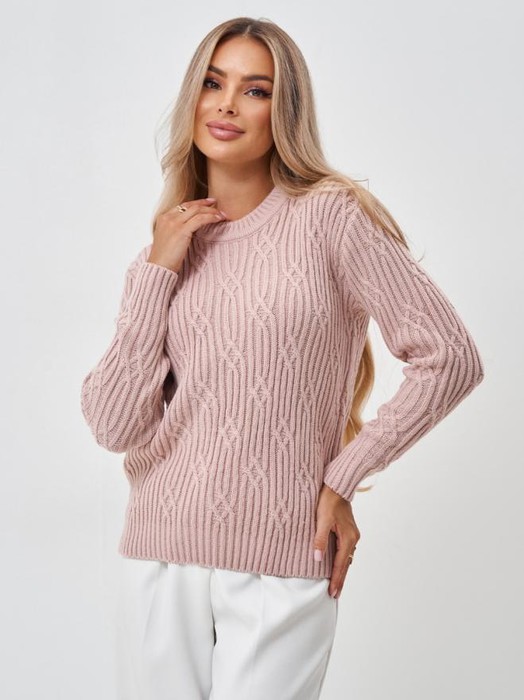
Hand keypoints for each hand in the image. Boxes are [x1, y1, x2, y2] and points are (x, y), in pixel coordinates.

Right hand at [148, 197, 226, 272]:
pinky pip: (200, 219)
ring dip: (211, 211)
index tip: (208, 203)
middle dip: (206, 204)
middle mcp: (168, 217)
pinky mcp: (181, 231)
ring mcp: (174, 223)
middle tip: (217, 204)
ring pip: (196, 210)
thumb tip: (190, 229)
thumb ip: (177, 230)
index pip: (183, 205)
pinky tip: (218, 219)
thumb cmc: (165, 258)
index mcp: (163, 218)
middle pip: (191, 206)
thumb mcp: (168, 239)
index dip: (197, 203)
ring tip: (221, 214)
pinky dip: (211, 217)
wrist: (158, 267)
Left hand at [314, 483, 359, 598]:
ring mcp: (352, 535)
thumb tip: (319, 559)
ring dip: (341, 571)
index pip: (341, 565)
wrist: (337, 485)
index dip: (336, 580)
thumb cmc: (328, 500)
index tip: (333, 593)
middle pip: (346, 564)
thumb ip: (320, 540)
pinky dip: (342, 561)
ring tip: (335, 583)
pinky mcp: (348, 531)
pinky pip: (345, 551)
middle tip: (334, 594)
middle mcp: (353, 538)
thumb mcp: (322, 520)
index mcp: (348, 538)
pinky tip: (336, 565)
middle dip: (340, 579)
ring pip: (347, 558)